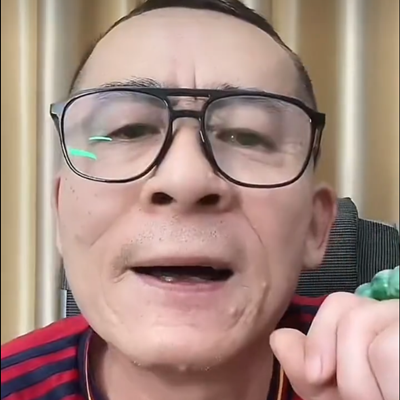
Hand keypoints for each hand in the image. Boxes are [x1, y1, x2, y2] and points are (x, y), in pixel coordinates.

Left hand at [270, 293, 398, 399]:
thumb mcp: (339, 398)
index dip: (320, 336)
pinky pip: (385, 349)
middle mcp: (399, 318)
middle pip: (350, 314)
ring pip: (363, 327)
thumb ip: (308, 369)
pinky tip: (395, 394)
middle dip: (345, 369)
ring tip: (386, 398)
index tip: (316, 375)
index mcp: (378, 326)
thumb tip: (278, 337)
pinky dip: (385, 384)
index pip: (341, 303)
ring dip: (361, 383)